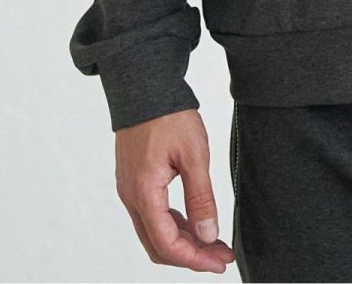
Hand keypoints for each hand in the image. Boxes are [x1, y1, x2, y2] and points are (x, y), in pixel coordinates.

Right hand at [114, 107, 236, 272]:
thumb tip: (208, 235)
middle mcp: (131, 197)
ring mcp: (130, 190)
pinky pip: (152, 215)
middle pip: (158, 245)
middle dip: (190, 256)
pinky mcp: (135, 181)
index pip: (167, 244)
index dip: (194, 259)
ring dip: (183, 241)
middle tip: (221, 257)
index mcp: (144, 193)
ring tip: (214, 242)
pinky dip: (174, 225)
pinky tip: (195, 223)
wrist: (145, 87)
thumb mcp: (194, 154)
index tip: (219, 262)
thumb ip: (201, 197)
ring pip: (155, 231)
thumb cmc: (168, 115)